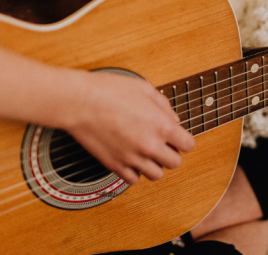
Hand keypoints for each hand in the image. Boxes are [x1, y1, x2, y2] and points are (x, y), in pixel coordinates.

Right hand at [63, 71, 194, 183]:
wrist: (79, 102)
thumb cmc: (108, 91)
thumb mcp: (144, 88)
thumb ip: (163, 105)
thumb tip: (173, 119)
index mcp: (161, 126)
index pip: (188, 145)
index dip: (183, 140)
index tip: (176, 137)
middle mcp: (150, 146)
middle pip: (175, 163)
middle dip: (171, 153)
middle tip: (161, 143)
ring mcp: (132, 158)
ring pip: (156, 175)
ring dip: (154, 164)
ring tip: (146, 152)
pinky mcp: (115, 165)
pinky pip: (133, 180)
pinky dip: (135, 172)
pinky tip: (130, 159)